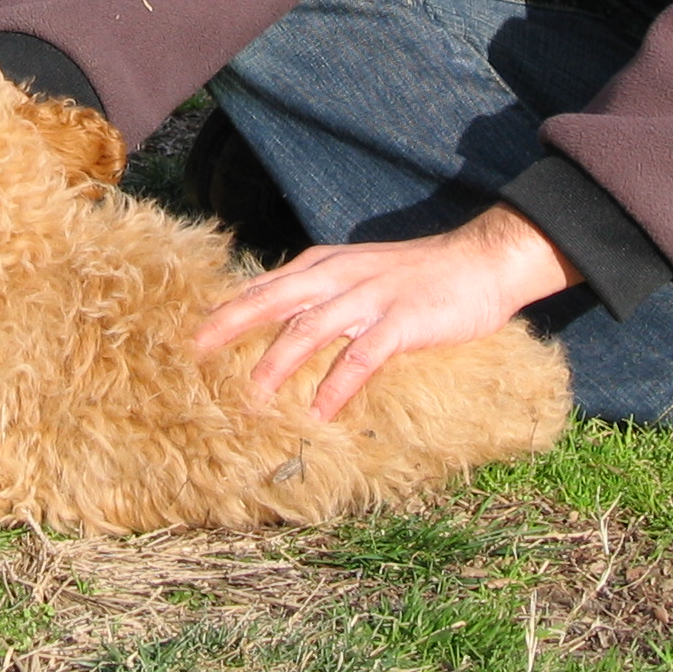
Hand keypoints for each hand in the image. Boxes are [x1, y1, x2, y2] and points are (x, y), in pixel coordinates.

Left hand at [194, 204, 580, 420]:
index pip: (266, 284)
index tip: (192, 332)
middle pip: (275, 299)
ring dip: (278, 362)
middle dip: (232, 325)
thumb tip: (282, 324)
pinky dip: (339, 383)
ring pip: (311, 328)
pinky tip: (321, 410)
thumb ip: (323, 292)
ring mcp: (372, 297)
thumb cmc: (419, 274)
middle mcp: (341, 276)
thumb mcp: (361, 273)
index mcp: (327, 264)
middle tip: (196, 352)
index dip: (229, 307)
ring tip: (252, 395)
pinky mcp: (403, 321)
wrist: (481, 261)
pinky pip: (363, 356)